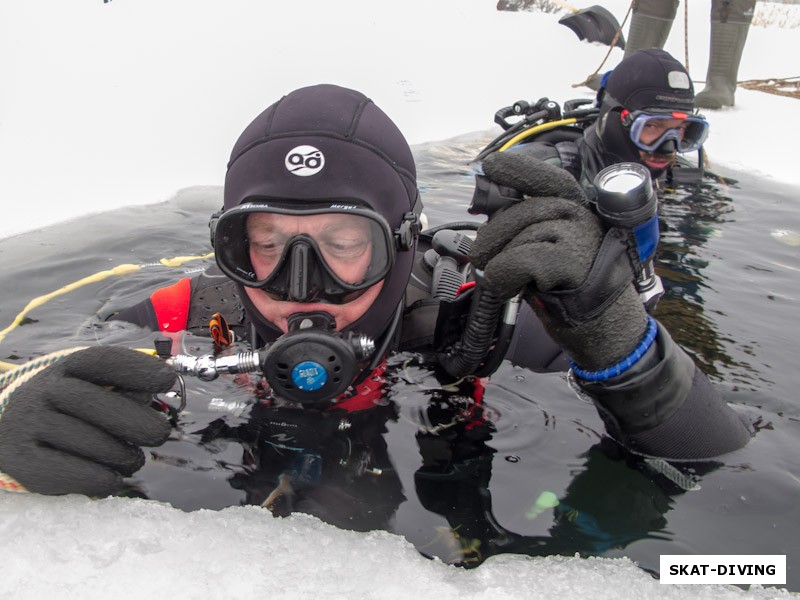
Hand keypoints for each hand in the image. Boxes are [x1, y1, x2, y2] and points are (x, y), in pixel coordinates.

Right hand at [0, 346, 175, 495]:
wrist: (9, 429)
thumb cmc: (68, 407)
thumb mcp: (90, 386)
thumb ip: (123, 388)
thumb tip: (153, 396)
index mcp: (66, 366)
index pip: (102, 362)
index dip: (137, 369)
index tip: (167, 380)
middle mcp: (42, 390)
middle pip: (94, 403)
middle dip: (136, 422)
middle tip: (159, 435)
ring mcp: (28, 424)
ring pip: (89, 442)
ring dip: (122, 456)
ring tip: (132, 460)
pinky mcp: (22, 460)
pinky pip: (73, 472)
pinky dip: (102, 478)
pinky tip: (112, 478)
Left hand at [470, 152, 647, 371]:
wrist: (608, 331)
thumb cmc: (574, 293)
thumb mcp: (550, 252)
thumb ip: (527, 230)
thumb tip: (488, 214)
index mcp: (577, 210)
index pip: (547, 179)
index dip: (517, 169)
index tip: (490, 165)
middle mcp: (581, 216)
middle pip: (520, 211)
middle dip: (492, 237)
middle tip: (480, 259)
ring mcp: (579, 235)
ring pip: (517, 237)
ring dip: (499, 263)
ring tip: (506, 283)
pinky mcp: (572, 260)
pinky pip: (519, 259)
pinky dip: (503, 275)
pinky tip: (508, 287)